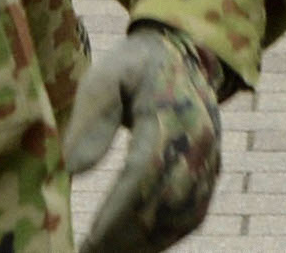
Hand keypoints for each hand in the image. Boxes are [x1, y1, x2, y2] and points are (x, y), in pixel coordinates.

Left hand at [64, 25, 220, 252]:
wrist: (183, 53)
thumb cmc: (134, 66)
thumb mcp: (107, 74)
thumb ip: (92, 117)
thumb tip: (73, 169)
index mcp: (169, 113)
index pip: (144, 172)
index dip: (117, 210)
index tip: (90, 238)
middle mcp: (197, 141)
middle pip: (163, 202)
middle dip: (126, 236)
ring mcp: (209, 159)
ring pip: (180, 216)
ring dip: (146, 243)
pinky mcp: (212, 172)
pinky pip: (192, 215)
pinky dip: (166, 237)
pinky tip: (137, 246)